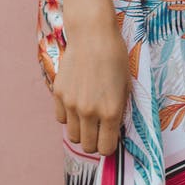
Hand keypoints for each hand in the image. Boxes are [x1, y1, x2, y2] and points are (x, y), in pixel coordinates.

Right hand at [52, 21, 131, 155]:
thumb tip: (114, 131)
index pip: (106, 148)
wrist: (93, 35)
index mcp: (110, 111)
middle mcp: (89, 112)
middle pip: (88, 146)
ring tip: (88, 117)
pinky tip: (77, 103)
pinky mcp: (58, 94)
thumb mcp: (127, 86)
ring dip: (81, 131)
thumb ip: (120, 111)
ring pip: (72, 136)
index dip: (109, 145)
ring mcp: (71, 104)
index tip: (110, 138)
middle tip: (99, 129)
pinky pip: (61, 119)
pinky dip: (69, 117)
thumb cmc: (115, 57)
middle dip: (95, 141)